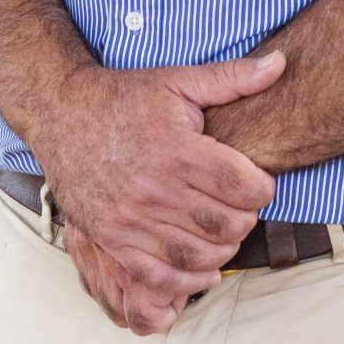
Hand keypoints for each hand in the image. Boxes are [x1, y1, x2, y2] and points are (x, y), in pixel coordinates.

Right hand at [30, 53, 283, 332]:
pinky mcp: (111, 238)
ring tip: (224, 232)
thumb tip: (281, 62)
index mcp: (176, 149)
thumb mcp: (178, 81)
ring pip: (196, 254)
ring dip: (222, 251)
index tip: (258, 182)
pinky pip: (157, 275)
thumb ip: (233, 77)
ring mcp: (129, 218)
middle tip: (242, 207)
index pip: (242, 186)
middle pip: (224, 224)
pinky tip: (202, 270)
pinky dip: (187, 281)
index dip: (263, 188)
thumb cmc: (124, 98)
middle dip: (246, 220)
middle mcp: (153, 188)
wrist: (62, 114)